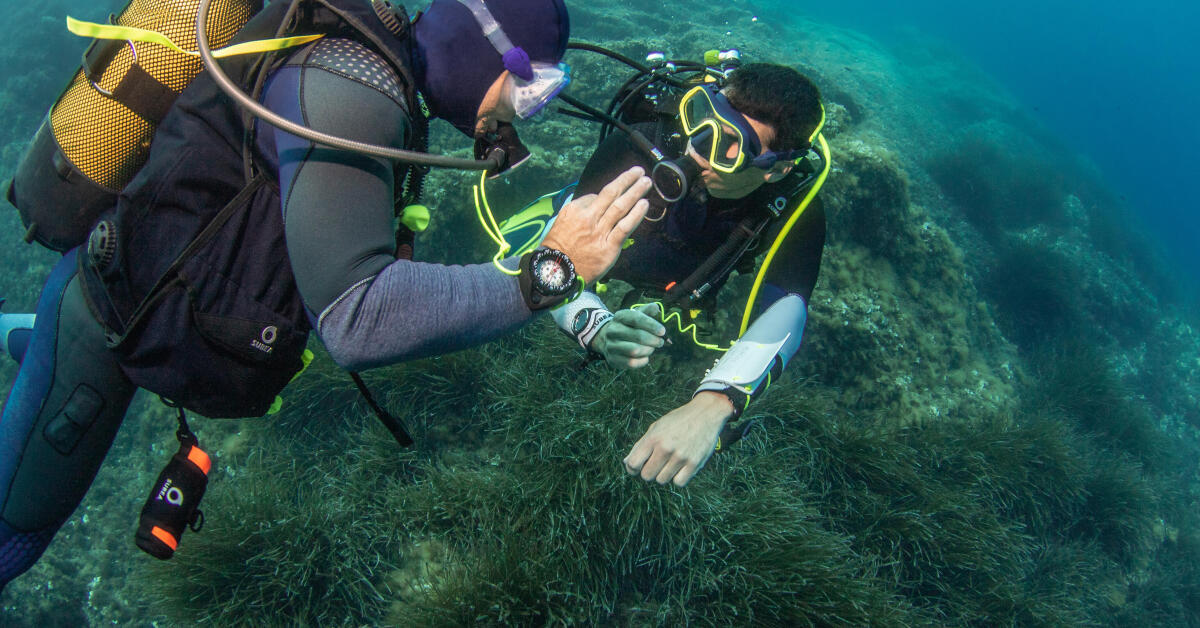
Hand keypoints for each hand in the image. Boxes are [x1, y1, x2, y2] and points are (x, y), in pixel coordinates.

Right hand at [541, 167, 651, 281]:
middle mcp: (588, 217)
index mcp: (574, 210)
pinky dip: (636, 214)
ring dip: (635, 192)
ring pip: (620, 206)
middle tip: (639, 171)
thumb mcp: (560, 223)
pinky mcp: (609, 246)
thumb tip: (595, 204)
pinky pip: (625, 227)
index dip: (607, 195)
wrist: (556, 273)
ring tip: (646, 182)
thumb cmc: (557, 250)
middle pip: (611, 193)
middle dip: (627, 180)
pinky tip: (644, 204)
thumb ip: (579, 212)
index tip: (616, 194)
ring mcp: (599, 232)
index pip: (595, 196)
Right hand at [592, 303, 665, 367]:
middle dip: (654, 340)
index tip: (663, 331)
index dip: (651, 325)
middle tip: (660, 342)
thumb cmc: (629, 326)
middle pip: (638, 336)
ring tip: (651, 348)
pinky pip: (631, 363)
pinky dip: (642, 360)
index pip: (636, 319)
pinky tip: (645, 357)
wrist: (609, 339)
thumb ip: (648, 310)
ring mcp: (611, 346)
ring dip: (648, 350)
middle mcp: (613, 330)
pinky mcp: (613, 359)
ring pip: (635, 350)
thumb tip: (656, 308)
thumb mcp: (636, 315)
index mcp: (620, 317)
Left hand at [623, 392, 735, 486]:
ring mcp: (680, 457)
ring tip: (670, 462)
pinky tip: (680, 467)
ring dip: (664, 474)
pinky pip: (679, 483)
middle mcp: (666, 448)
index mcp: (653, 438)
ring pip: (662, 480)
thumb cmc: (678, 420)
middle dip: (649, 471)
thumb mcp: (656, 427)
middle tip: (656, 463)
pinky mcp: (694, 464)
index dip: (632, 468)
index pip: (633, 463)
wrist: (706, 413)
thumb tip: (626, 463)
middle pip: (647, 475)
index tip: (637, 467)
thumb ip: (640, 445)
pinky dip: (678, 478)